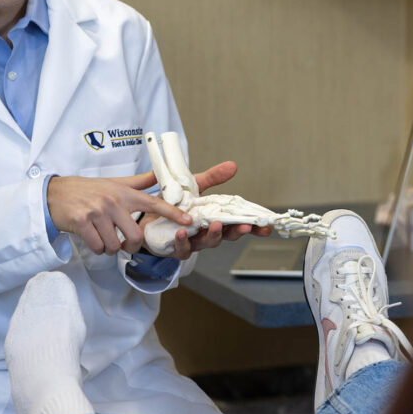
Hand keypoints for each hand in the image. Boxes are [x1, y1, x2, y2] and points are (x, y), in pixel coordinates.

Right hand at [47, 173, 192, 254]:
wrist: (55, 193)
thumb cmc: (88, 190)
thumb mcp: (115, 183)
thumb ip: (138, 182)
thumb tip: (159, 174)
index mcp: (124, 193)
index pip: (154, 202)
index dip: (172, 212)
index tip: (188, 221)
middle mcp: (113, 201)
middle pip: (135, 236)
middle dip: (131, 245)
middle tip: (123, 242)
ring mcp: (97, 212)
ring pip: (115, 245)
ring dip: (110, 247)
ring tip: (102, 235)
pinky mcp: (82, 222)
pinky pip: (98, 247)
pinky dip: (97, 248)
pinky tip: (92, 237)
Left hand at [138, 161, 272, 258]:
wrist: (146, 215)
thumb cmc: (174, 204)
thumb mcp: (194, 188)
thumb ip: (213, 178)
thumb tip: (233, 165)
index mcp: (214, 219)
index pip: (236, 225)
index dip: (253, 228)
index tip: (266, 228)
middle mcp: (205, 233)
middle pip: (226, 236)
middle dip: (236, 232)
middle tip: (245, 226)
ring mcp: (191, 242)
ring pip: (206, 243)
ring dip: (213, 235)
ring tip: (215, 225)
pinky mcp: (173, 248)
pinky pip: (181, 248)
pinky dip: (182, 241)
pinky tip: (182, 232)